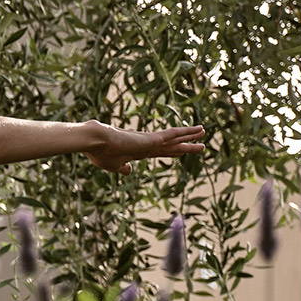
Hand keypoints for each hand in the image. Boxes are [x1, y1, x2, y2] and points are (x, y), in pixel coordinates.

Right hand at [87, 123, 205, 175]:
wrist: (96, 141)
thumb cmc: (100, 154)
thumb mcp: (112, 166)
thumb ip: (122, 168)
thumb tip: (129, 171)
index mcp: (137, 152)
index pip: (158, 153)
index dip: (170, 153)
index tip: (180, 152)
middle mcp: (146, 145)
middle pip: (171, 146)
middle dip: (185, 145)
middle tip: (199, 144)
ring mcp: (150, 141)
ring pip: (176, 138)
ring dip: (191, 136)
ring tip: (204, 131)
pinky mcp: (153, 137)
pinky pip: (175, 133)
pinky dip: (187, 131)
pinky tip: (199, 128)